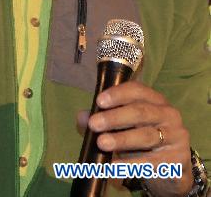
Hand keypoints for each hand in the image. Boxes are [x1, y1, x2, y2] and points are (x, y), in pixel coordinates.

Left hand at [78, 81, 192, 196]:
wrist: (170, 168)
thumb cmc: (140, 139)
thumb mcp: (121, 126)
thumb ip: (101, 119)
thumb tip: (82, 117)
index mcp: (154, 100)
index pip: (137, 90)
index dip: (118, 94)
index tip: (99, 101)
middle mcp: (168, 114)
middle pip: (141, 112)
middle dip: (115, 118)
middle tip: (93, 124)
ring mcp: (176, 137)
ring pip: (146, 136)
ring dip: (122, 139)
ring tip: (102, 143)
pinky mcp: (177, 159)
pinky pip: (151, 161)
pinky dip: (130, 164)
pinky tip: (113, 166)